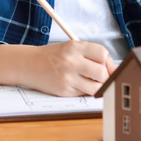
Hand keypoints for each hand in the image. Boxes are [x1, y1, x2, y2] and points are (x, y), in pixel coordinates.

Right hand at [0, 41, 115, 96]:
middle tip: (100, 77)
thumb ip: (91, 54)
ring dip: (98, 86)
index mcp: (74, 47)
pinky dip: (86, 91)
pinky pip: (84, 94)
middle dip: (105, 76)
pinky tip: (79, 85)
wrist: (28, 64)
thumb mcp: (71, 47)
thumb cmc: (53, 56)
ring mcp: (67, 78)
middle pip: (102, 72)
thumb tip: (112, 69)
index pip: (102, 53)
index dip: (107, 62)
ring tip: (91, 82)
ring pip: (96, 87)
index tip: (105, 65)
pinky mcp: (64, 91)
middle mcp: (71, 61)